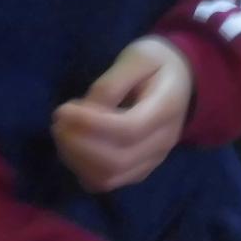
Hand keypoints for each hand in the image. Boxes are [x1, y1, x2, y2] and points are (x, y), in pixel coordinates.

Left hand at [53, 37, 193, 193]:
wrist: (181, 81)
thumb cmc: (157, 64)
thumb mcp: (137, 58)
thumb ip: (111, 84)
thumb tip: (86, 112)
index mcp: (166, 109)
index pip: (129, 129)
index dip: (90, 125)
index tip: (63, 110)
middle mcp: (163, 142)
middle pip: (117, 161)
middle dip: (78, 145)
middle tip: (59, 121)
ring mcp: (152, 160)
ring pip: (109, 177)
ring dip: (76, 159)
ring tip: (64, 131)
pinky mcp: (139, 169)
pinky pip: (106, 182)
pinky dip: (82, 169)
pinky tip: (74, 146)